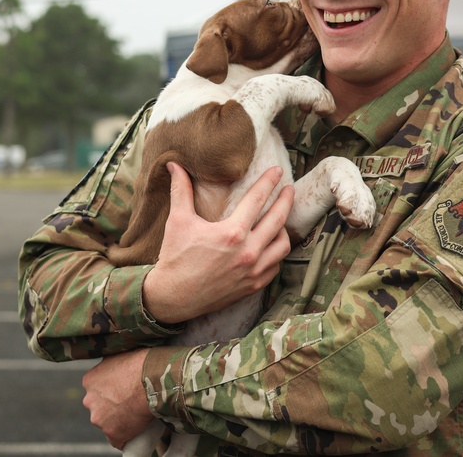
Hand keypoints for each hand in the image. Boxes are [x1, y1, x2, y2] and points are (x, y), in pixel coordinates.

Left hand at [82, 349, 152, 449]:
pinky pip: (118, 439)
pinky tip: (135, 430)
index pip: (96, 390)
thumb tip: (114, 364)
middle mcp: (90, 401)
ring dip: (117, 421)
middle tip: (129, 402)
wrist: (151, 379)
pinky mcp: (113, 433)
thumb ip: (110, 364)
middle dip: (110, 407)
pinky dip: (125, 436)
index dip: (109, 391)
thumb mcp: (119, 354)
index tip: (121, 390)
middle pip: (99, 407)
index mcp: (89, 381)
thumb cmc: (139, 363)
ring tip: (136, 414)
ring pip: (107, 423)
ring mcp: (100, 419)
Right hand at [143, 162, 293, 323]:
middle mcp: (248, 252)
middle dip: (286, 201)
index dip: (269, 182)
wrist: (173, 297)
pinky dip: (276, 253)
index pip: (257, 199)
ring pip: (282, 245)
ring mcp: (253, 271)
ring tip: (281, 219)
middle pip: (278, 220)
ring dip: (284, 229)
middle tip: (289, 189)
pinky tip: (271, 245)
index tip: (277, 171)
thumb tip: (175, 164)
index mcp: (232, 232)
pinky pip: (275, 266)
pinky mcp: (253, 286)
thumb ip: (181, 190)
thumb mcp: (177, 221)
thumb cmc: (175, 257)